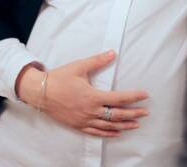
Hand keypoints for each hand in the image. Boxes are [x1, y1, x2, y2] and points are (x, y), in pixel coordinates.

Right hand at [16, 50, 149, 137]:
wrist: (40, 92)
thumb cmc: (59, 78)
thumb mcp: (79, 67)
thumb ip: (97, 61)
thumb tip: (112, 53)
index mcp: (92, 96)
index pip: (119, 98)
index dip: (134, 97)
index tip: (145, 95)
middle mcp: (90, 111)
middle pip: (117, 115)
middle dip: (134, 114)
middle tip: (146, 112)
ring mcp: (84, 120)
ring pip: (109, 126)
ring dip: (124, 125)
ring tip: (136, 125)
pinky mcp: (78, 125)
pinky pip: (96, 132)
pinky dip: (108, 133)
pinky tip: (116, 133)